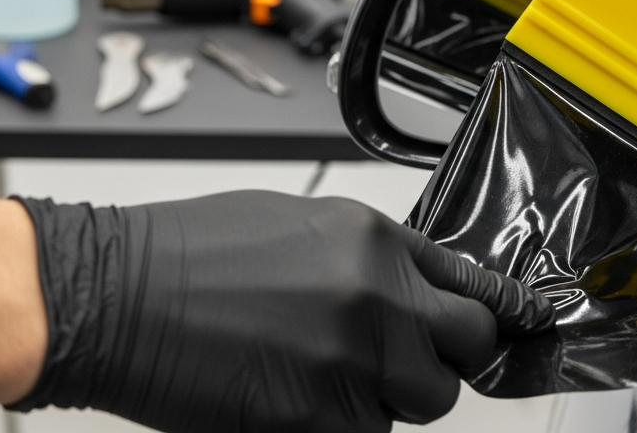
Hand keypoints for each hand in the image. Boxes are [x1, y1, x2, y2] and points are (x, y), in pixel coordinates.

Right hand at [9, 191, 553, 432]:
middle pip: (466, 349)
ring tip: (316, 375)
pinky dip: (340, 429)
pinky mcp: (320, 421)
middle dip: (442, 360)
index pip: (475, 284)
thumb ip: (376, 258)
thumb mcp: (303, 225)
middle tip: (395, 362)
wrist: (112, 293)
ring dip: (384, 402)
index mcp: (377, 242)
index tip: (525, 325)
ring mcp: (353, 362)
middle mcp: (379, 298)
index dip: (501, 312)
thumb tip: (423, 288)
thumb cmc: (191, 254)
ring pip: (416, 405)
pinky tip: (291, 401)